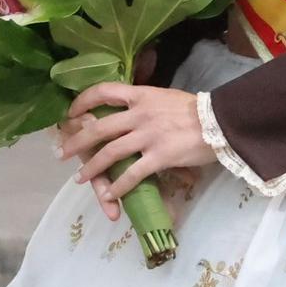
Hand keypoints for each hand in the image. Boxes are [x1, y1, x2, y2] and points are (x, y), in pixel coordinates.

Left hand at [55, 82, 215, 221]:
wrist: (221, 121)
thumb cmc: (198, 110)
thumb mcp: (167, 97)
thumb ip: (146, 105)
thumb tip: (132, 112)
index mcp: (142, 95)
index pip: (104, 91)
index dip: (83, 101)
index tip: (72, 112)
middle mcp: (140, 114)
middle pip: (99, 127)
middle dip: (77, 142)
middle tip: (63, 153)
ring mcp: (148, 136)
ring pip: (110, 153)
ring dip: (91, 168)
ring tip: (80, 178)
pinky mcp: (159, 157)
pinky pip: (132, 174)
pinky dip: (118, 187)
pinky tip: (111, 195)